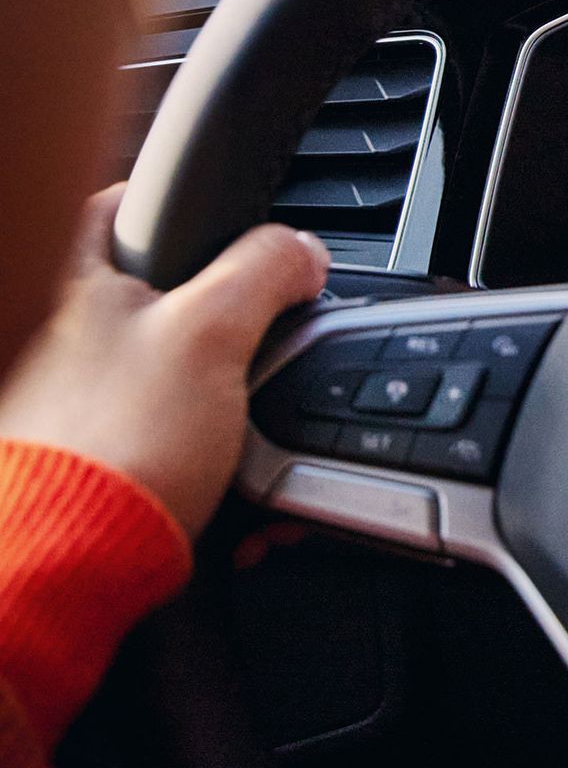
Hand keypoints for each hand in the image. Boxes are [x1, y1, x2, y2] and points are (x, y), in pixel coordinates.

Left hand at [0, 188, 329, 539]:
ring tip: (249, 419)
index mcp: (77, 286)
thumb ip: (264, 272)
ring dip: (223, 396)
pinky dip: (206, 451)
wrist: (74, 563)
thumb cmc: (115, 445)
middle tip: (259, 331)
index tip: (222, 220)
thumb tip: (303, 251)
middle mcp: (64, 340)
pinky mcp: (100, 462)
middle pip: (158, 295)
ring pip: (171, 374)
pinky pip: (169, 439)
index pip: (119, 205)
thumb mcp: (213, 332)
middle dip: (220, 318)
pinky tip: (226, 469)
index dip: (175, 204)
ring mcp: (78, 406)